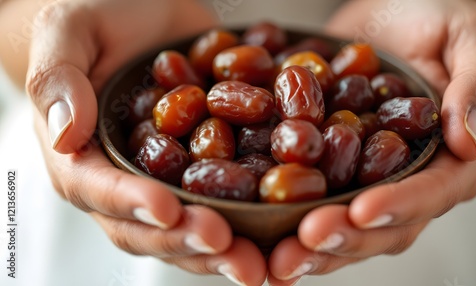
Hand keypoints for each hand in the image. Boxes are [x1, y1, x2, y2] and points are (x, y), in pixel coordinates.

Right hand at [26, 1, 266, 284]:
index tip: (168, 210)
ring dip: (225, 249)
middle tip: (228, 248)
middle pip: (150, 225)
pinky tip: (284, 230)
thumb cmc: (98, 15)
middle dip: (187, 240)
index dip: (132, 204)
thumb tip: (67, 134)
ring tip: (262, 262)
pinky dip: (253, 219)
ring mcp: (170, 178)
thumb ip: (59, 79)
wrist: (144, 10)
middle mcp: (126, 178)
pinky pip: (227, 199)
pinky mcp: (206, 167)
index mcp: (83, 155)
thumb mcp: (70, 32)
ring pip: (192, 226)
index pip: (99, 190)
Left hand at [267, 0, 475, 283]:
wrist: (391, 12)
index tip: (359, 212)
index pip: (430, 193)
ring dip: (308, 247)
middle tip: (303, 243)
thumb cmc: (439, 19)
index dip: (398, 207)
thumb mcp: (470, 38)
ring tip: (274, 260)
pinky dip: (283, 220)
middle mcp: (407, 180)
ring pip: (342, 226)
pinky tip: (255, 232)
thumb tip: (468, 140)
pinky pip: (309, 200)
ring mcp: (365, 179)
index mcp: (449, 158)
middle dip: (343, 239)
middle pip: (381, 226)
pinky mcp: (329, 170)